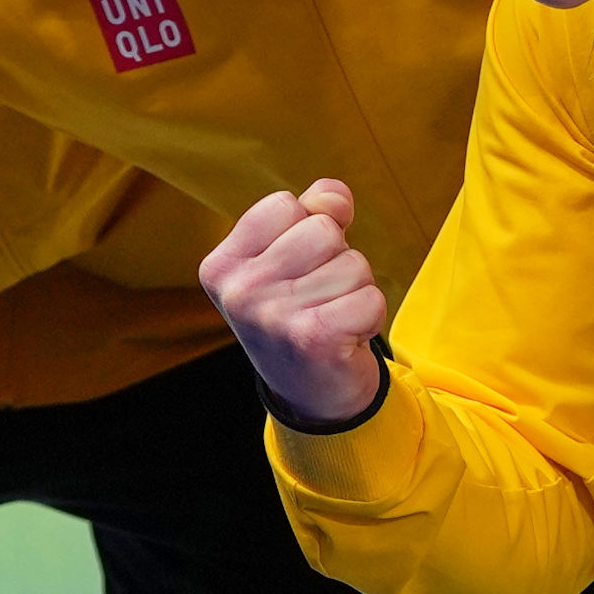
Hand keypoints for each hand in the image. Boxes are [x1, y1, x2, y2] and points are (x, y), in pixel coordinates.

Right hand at [200, 179, 386, 426]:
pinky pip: (370, 296)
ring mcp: (272, 316)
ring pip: (353, 263)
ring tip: (330, 317)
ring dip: (354, 290)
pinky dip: (369, 315)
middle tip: (318, 299)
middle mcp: (239, 291)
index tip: (296, 270)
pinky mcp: (313, 338)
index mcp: (222, 265)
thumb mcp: (291, 258)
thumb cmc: (301, 313)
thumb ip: (313, 212)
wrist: (310, 396)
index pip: (285, 204)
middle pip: (323, 230)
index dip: (306, 229)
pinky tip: (345, 338)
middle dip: (336, 260)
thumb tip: (333, 197)